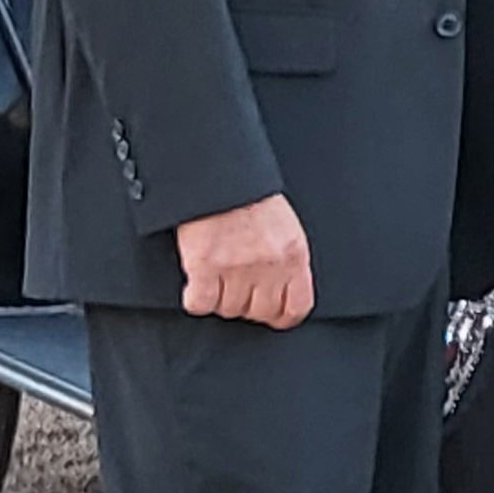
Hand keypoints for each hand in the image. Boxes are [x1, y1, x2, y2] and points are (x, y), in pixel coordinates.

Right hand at [175, 195, 313, 327]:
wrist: (219, 175)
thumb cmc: (249, 196)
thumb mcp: (285, 227)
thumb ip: (287, 258)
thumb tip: (284, 290)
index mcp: (294, 254)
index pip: (297, 306)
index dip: (283, 317)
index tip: (273, 316)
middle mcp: (269, 265)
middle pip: (261, 312)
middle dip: (249, 307)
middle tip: (238, 292)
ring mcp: (237, 267)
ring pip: (230, 309)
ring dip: (222, 301)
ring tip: (217, 281)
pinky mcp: (205, 266)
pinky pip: (201, 303)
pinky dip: (196, 300)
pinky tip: (197, 287)